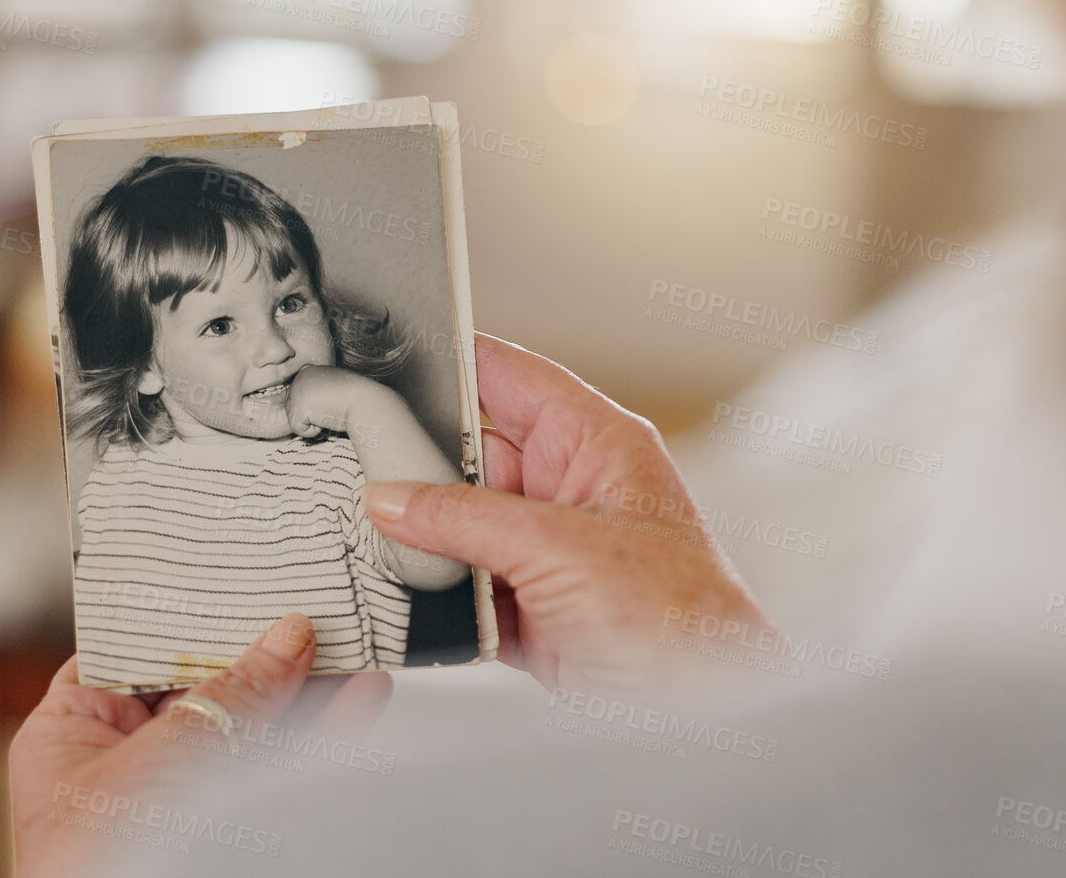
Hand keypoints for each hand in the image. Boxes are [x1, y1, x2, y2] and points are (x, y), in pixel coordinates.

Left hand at [10, 613, 392, 875]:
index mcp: (72, 730)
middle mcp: (124, 758)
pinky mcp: (224, 825)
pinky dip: (318, 738)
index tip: (248, 573)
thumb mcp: (164, 760)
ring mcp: (179, 794)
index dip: (193, 610)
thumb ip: (230, 698)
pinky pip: (274, 770)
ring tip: (362, 651)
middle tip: (319, 607)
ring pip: (252, 728)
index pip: (136, 644)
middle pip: (204, 681)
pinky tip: (360, 703)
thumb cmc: (103, 864)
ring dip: (308, 690)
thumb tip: (286, 639)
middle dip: (266, 648)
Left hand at [286, 364, 381, 439]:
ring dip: (315, 423)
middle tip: (333, 408)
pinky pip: (300, 430)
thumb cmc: (356, 400)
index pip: (304, 401)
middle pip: (296, 410)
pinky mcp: (298, 406)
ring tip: (331, 412)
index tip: (336, 401)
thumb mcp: (334, 390)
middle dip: (315, 416)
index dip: (321, 408)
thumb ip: (318, 395)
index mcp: (309, 372)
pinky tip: (327, 418)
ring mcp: (296, 391)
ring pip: (297, 420)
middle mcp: (299, 378)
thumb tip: (306, 412)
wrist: (365, 401)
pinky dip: (314, 431)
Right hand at [360, 335, 768, 692]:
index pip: (507, 374)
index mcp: (593, 441)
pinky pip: (465, 588)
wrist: (703, 705)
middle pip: (469, 456)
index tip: (384, 361)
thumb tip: (392, 499)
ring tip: (383, 543)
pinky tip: (413, 598)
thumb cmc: (679, 617)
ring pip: (459, 526)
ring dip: (425, 542)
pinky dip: (438, 597)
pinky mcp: (534, 608)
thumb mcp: (558, 548)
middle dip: (418, 470)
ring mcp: (549, 549)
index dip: (449, 361)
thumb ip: (465, 519)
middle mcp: (569, 488)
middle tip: (362, 476)